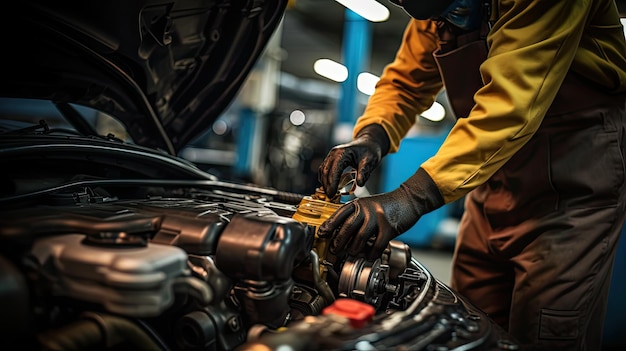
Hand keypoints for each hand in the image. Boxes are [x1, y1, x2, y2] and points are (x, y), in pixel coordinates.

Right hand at [318, 125, 389, 198]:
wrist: (368, 144)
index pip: (334, 170)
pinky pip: (324, 170)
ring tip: (330, 194)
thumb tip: (360, 183)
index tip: (332, 195)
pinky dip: (325, 179)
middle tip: (330, 198)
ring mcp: (331, 155)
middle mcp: (334, 153)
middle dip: (327, 185)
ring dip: (325, 183)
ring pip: (322, 171)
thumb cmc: (369, 151)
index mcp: (342, 153)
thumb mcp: (370, 161)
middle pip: (325, 171)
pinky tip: (330, 187)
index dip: (332, 183)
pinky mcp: (331, 159)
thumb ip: (364, 172)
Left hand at [318, 168, 443, 259]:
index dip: (329, 225)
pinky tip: (369, 256)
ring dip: (354, 249)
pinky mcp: (389, 228)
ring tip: (352, 253)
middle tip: (334, 250)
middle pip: (348, 228)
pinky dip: (371, 253)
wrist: (409, 199)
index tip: (322, 234)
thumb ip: (356, 216)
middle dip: (338, 242)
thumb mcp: (368, 205)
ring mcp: (378, 218)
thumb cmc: (387, 205)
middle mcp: (366, 209)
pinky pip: (377, 245)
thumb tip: (341, 233)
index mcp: (359, 203)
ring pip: (360, 238)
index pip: (339, 214)